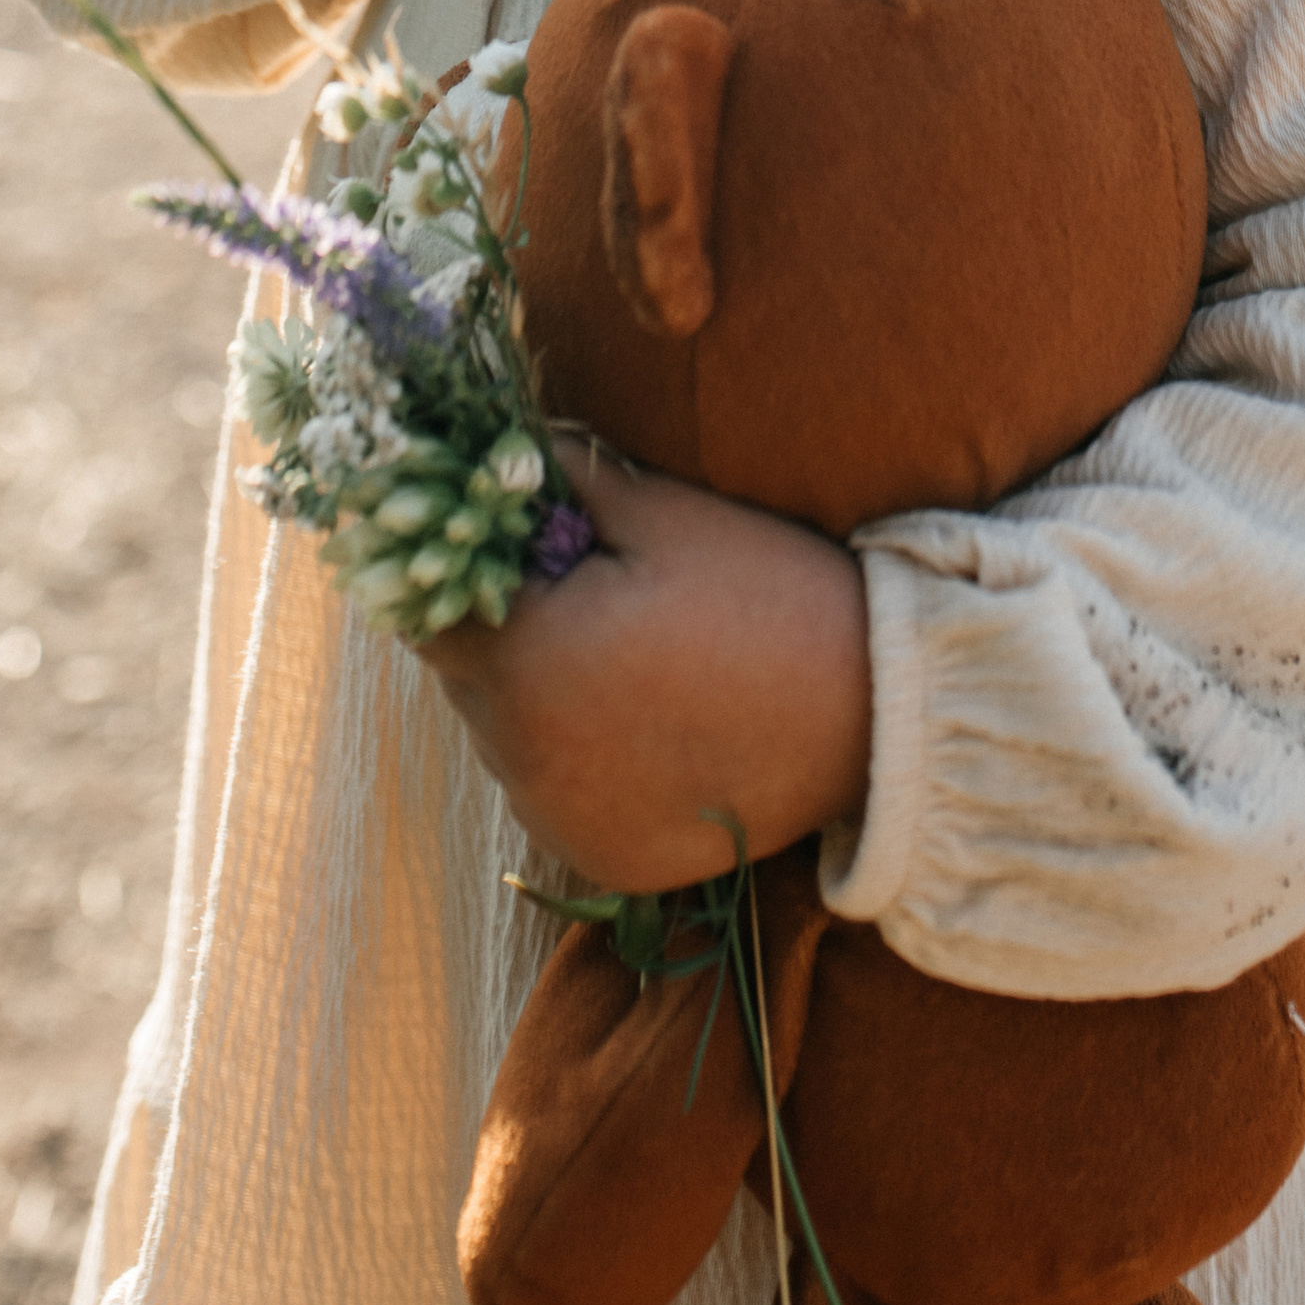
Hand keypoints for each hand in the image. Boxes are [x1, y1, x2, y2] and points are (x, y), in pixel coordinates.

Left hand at [418, 450, 871, 894]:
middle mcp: (523, 754)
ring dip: (529, 692)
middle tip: (568, 588)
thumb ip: (564, 476)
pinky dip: (570, 754)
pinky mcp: (599, 861)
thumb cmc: (766, 598)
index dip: (454, 565)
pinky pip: (547, 792)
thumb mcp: (663, 514)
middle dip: (496, 626)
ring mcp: (558, 818)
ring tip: (615, 652)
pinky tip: (636, 715)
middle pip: (463, 675)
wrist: (873, 723)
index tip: (495, 540)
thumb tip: (500, 444)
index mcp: (527, 658)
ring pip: (500, 736)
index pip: (430, 607)